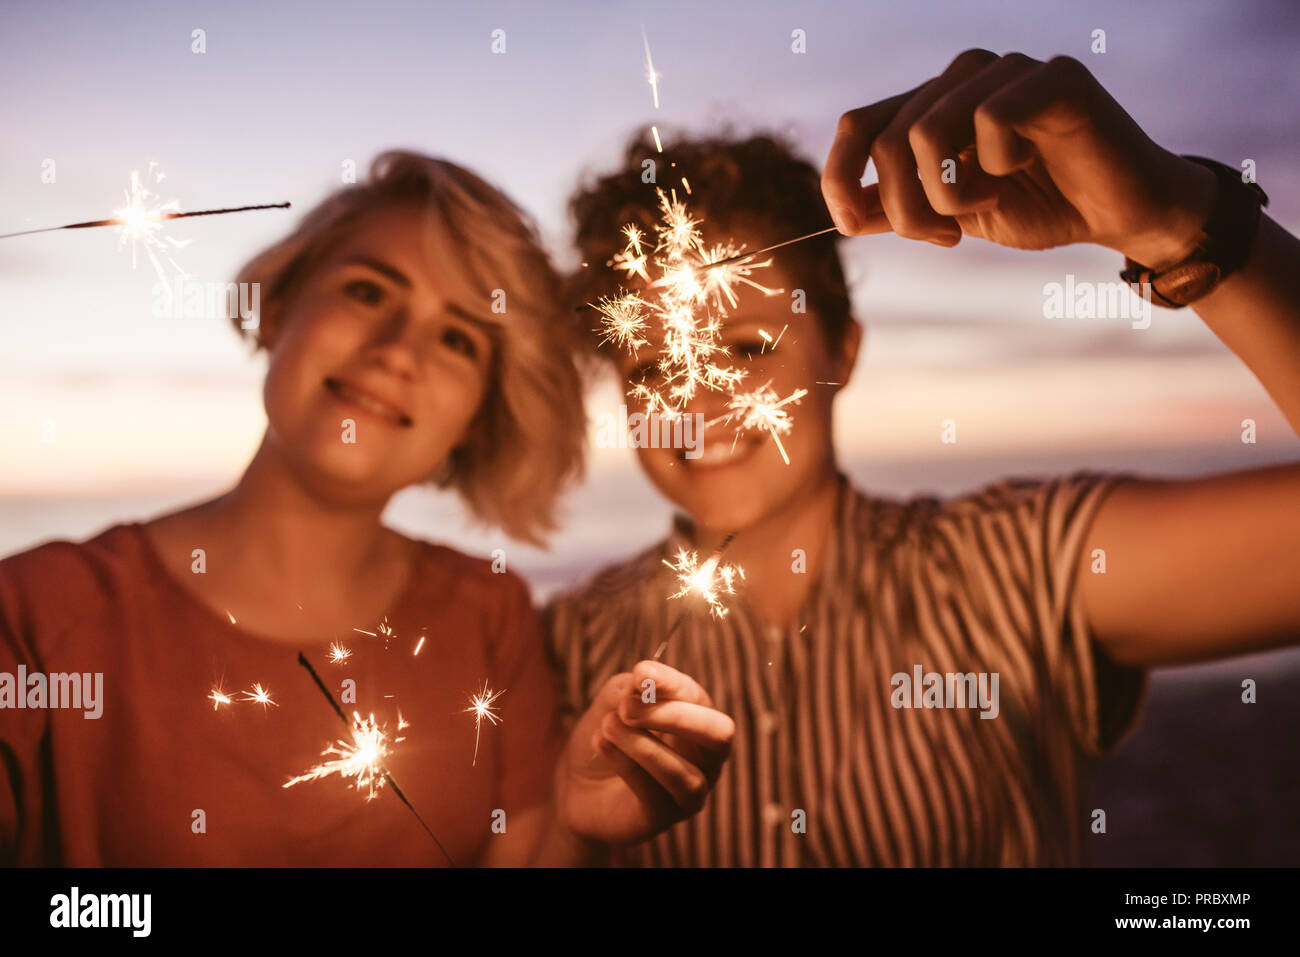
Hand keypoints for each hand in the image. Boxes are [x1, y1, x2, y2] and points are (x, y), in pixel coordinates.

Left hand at [556, 660, 733, 846]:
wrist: (577, 783)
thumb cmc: (607, 735)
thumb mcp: (613, 702)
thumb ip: (629, 690)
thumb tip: (643, 682)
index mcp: (697, 716)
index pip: (697, 697)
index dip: (672, 683)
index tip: (641, 673)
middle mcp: (704, 755)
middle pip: (719, 734)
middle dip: (675, 717)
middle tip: (627, 708)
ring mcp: (691, 790)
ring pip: (687, 774)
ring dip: (642, 746)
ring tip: (607, 726)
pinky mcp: (666, 816)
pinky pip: (656, 794)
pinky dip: (626, 765)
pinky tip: (600, 743)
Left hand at [821, 49, 1216, 269]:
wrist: (1119, 213)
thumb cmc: (1041, 207)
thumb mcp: (952, 215)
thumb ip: (897, 208)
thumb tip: (841, 213)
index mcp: (933, 102)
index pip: (856, 126)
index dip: (839, 181)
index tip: (857, 227)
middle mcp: (963, 75)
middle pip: (886, 144)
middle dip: (905, 211)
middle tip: (944, 237)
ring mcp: (1007, 70)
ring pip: (924, 133)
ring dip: (946, 195)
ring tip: (986, 204)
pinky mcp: (1053, 77)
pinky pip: (988, 119)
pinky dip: (996, 165)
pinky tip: (1025, 169)